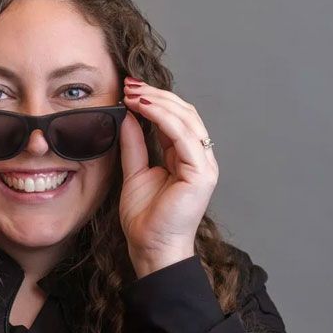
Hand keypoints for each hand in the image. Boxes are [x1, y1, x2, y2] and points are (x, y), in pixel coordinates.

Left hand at [118, 77, 218, 274]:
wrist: (150, 248)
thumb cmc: (146, 220)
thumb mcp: (135, 173)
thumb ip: (135, 145)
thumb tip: (128, 117)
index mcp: (187, 159)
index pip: (175, 120)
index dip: (154, 102)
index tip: (129, 89)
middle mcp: (200, 159)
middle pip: (184, 114)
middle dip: (156, 95)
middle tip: (130, 84)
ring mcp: (204, 165)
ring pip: (187, 119)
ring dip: (159, 101)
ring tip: (133, 92)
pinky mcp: (201, 172)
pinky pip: (183, 135)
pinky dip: (163, 117)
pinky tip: (143, 108)